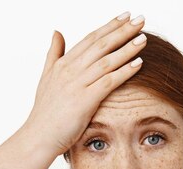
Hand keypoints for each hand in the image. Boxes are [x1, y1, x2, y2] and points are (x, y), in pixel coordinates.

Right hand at [22, 13, 146, 155]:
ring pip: (107, 60)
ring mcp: (77, 84)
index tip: (125, 16)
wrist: (38, 137)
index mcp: (63, 64)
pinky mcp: (84, 101)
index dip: (109, 26)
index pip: (90, 39)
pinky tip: (138, 64)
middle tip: (140, 20)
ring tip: (144, 38)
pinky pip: (108, 82)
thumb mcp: (46, 78)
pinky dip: (124, 71)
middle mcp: (70, 70)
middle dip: (122, 31)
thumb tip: (57, 32)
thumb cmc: (44, 113)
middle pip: (101, 45)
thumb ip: (53, 54)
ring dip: (127, 48)